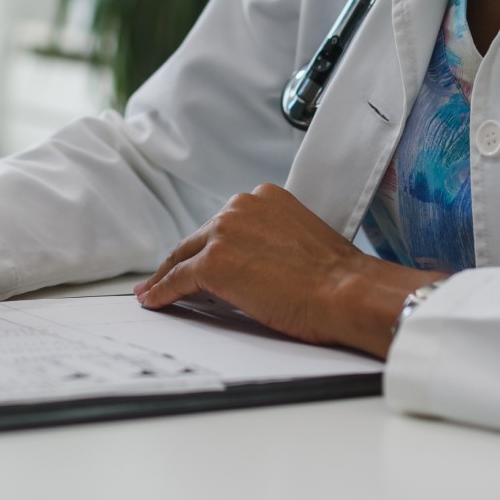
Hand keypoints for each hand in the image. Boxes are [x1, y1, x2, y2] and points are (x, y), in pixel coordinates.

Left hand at [134, 183, 442, 357]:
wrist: (346, 291)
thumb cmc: (336, 276)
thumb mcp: (300, 238)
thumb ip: (271, 238)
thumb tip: (252, 262)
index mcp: (263, 197)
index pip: (223, 224)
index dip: (207, 243)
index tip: (197, 256)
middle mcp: (239, 207)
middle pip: (198, 237)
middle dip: (182, 258)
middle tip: (165, 276)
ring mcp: (223, 233)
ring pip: (183, 257)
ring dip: (168, 276)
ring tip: (153, 291)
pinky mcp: (212, 263)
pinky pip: (178, 279)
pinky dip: (162, 292)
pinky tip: (154, 302)